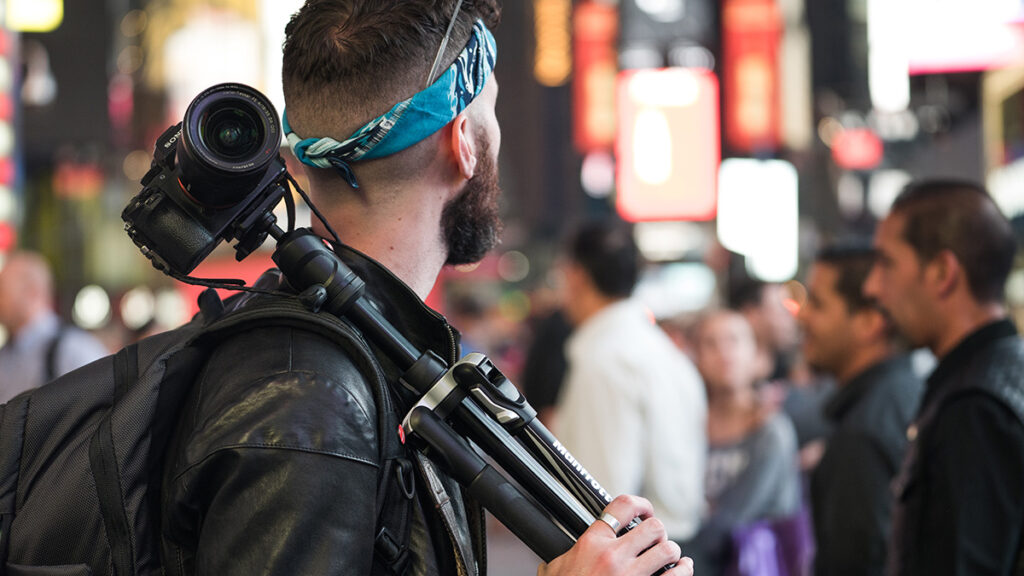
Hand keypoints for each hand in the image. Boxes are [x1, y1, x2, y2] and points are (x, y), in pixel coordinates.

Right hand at [537, 495, 694, 575]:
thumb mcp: (555, 571)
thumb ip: (563, 558)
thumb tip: (555, 559)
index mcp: (592, 544)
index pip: (622, 506)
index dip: (640, 504)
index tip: (644, 511)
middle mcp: (613, 557)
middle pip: (653, 527)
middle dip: (658, 533)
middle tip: (655, 541)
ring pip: (668, 550)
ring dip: (671, 553)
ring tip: (669, 557)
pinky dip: (684, 571)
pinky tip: (682, 570)